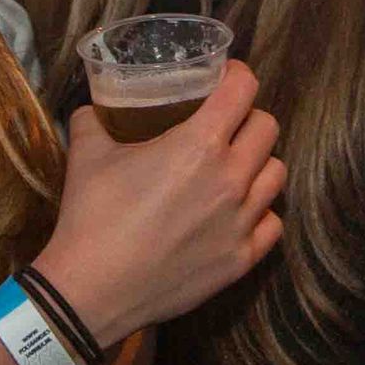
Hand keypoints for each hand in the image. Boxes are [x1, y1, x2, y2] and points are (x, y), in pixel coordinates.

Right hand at [32, 59, 284, 347]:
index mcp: (200, 143)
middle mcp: (232, 178)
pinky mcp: (242, 260)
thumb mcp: (87, 152)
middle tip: (225, 124)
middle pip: (268, 127)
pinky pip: (273, 224)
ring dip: (258, 163)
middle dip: (248, 118)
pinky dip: (260, 212)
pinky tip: (238, 212)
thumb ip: (96, 118)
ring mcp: (242, 222)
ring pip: (277, 174)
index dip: (237, 75)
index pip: (244, 89)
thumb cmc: (92, 215)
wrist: (92, 289)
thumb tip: (98, 106)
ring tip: (235, 168)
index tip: (224, 77)